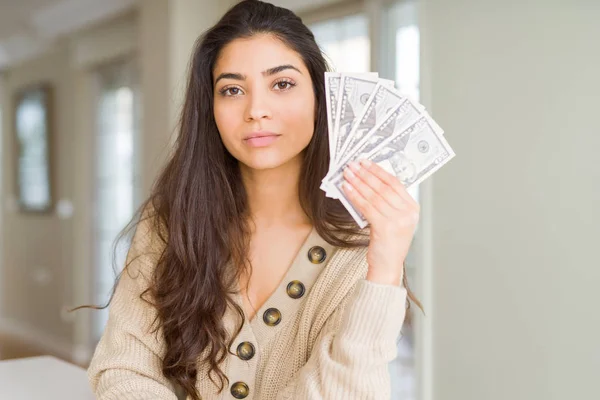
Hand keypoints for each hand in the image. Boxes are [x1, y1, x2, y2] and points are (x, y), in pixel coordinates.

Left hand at [342, 159, 419, 285]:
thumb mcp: (394, 220)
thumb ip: (388, 202)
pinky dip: (355, 196)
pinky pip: (367, 207)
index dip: (378, 171)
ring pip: (374, 195)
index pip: (395, 183)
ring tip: (347, 174)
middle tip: (352, 165)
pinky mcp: (385, 227)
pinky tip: (347, 189)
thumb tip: (368, 181)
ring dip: (358, 182)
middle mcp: (408, 213)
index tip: (365, 163)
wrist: (387, 267)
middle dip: (365, 174)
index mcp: (413, 208)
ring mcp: (398, 220)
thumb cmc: (388, 244)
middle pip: (383, 187)